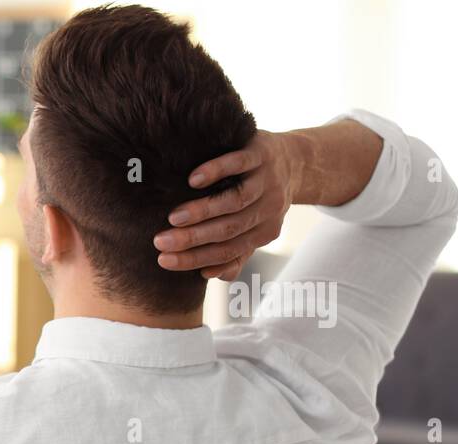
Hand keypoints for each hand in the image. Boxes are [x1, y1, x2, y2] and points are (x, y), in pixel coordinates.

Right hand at [153, 130, 299, 280]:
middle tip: (160, 242)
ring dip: (202, 211)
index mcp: (264, 232)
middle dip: (192, 239)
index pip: (227, 252)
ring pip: (235, 200)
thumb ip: (234, 255)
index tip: (164, 260)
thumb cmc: (262, 200)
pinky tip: (193, 180)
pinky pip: (240, 163)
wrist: (296, 161)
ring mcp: (266, 180)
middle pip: (229, 229)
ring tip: (173, 218)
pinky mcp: (262, 153)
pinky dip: (217, 171)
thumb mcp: (254, 230)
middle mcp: (268, 209)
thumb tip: (208, 275)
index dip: (194, 258)